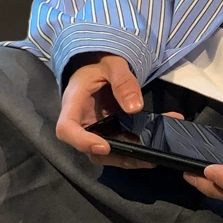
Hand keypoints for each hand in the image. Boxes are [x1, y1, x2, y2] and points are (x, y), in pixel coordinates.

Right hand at [55, 52, 153, 169]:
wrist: (99, 65)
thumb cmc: (99, 64)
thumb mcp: (113, 64)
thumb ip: (123, 82)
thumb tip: (135, 108)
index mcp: (74, 103)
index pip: (66, 129)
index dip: (82, 142)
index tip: (104, 147)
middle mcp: (81, 121)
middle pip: (89, 149)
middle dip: (116, 156)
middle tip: (143, 159)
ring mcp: (94, 128)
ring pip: (105, 153)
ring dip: (128, 157)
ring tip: (152, 157)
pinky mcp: (107, 130)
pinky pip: (118, 143)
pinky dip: (136, 147)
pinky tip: (155, 142)